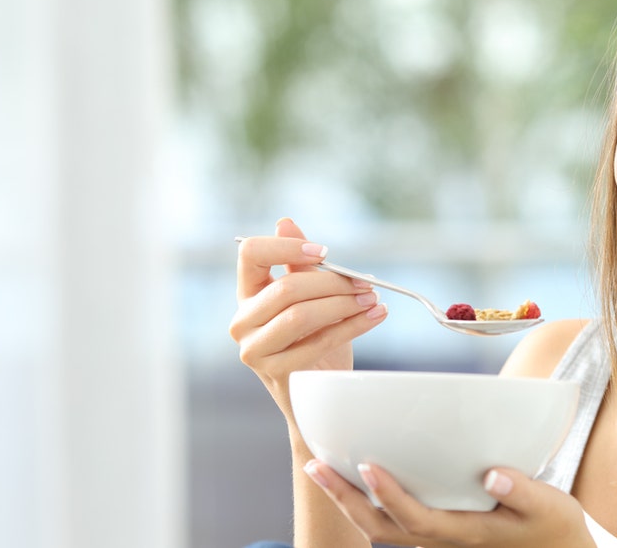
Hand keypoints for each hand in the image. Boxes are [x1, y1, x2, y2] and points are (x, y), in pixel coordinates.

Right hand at [230, 218, 388, 418]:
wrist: (317, 394)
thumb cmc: (313, 338)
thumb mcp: (310, 296)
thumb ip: (299, 263)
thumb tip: (286, 222)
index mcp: (247, 294)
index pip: (250, 254)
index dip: (286, 246)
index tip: (324, 252)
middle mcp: (242, 321)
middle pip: (286, 288)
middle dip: (332, 282)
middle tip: (364, 281)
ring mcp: (255, 351)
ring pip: (300, 315)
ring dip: (343, 303)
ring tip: (372, 298)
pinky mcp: (277, 373)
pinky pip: (318, 342)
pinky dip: (352, 326)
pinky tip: (374, 316)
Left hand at [302, 460, 594, 547]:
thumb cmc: (553, 527)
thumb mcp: (550, 506)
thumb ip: (523, 491)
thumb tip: (492, 472)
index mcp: (466, 534)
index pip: (417, 519)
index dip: (390, 494)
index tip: (368, 465)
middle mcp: (442, 542)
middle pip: (380, 528)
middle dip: (345, 498)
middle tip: (314, 465)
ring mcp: (436, 541)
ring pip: (379, 529)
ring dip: (347, 500)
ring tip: (319, 468)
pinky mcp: (436, 533)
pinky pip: (389, 522)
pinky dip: (364, 502)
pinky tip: (352, 477)